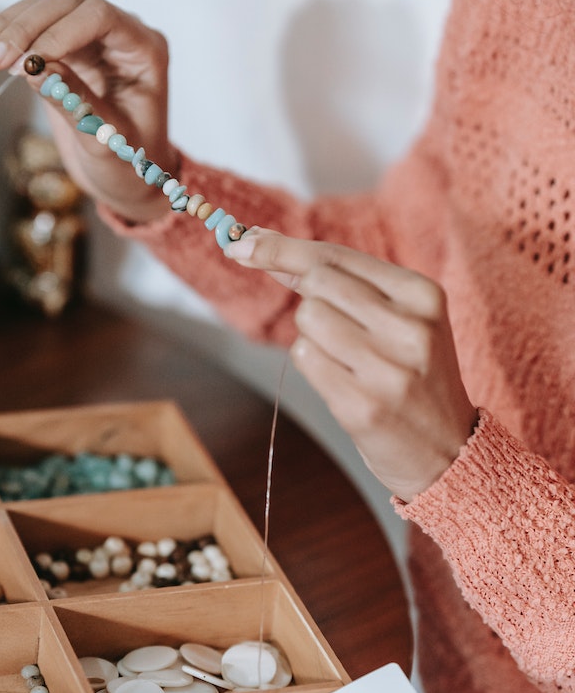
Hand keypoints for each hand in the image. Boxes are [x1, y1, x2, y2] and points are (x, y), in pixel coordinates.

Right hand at [0, 0, 178, 221]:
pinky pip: (33, 26)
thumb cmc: (128, 162)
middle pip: (68, 4)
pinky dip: (5, 35)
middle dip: (26, 29)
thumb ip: (77, 103)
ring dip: (8, 28)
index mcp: (145, 50)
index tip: (26, 60)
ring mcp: (93, 35)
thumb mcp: (107, 140)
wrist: (125, 174)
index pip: (100, 17)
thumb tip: (34, 68)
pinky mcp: (67, 44)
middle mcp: (121, 33)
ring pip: (45, 7)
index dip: (59, 32)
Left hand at [225, 228, 476, 501]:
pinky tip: (343, 382)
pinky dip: (311, 365)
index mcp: (424, 295)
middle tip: (338, 331)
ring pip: (307, 320)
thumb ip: (342, 282)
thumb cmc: (413, 375)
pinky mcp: (363, 406)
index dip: (283, 249)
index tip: (244, 243)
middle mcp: (411, 328)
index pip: (337, 257)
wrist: (448, 449)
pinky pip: (304, 360)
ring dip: (311, 337)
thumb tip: (261, 248)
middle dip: (309, 300)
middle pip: (317, 283)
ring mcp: (388, 370)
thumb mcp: (400, 318)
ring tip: (348, 361)